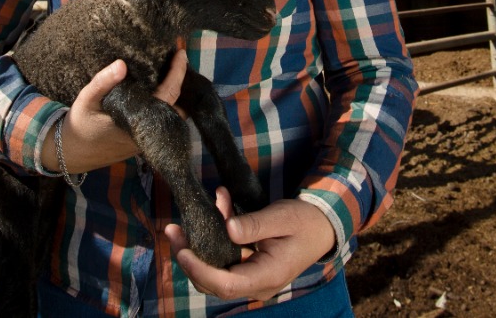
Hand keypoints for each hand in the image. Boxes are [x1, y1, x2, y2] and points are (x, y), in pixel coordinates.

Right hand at [45, 50, 188, 173]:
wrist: (72, 153)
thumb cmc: (79, 125)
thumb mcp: (86, 100)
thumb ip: (102, 82)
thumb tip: (122, 64)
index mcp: (137, 121)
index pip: (168, 95)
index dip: (178, 73)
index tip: (181, 53)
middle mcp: (147, 133)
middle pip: (178, 107)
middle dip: (182, 83)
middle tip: (179, 59)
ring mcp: (147, 140)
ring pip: (171, 115)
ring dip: (174, 94)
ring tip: (172, 70)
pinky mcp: (142, 142)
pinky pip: (162, 121)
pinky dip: (165, 103)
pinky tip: (159, 88)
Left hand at [165, 188, 336, 301]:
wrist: (322, 227)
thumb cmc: (305, 221)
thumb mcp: (282, 216)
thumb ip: (255, 224)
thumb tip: (228, 228)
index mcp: (268, 275)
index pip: (226, 284)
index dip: (200, 270)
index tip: (182, 250)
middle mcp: (258, 284)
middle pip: (214, 283)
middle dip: (189, 260)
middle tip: (173, 231)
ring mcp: (253, 279)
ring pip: (215, 274)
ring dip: (197, 251)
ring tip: (181, 226)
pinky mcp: (249, 269)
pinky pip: (224, 261)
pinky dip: (213, 241)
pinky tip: (214, 211)